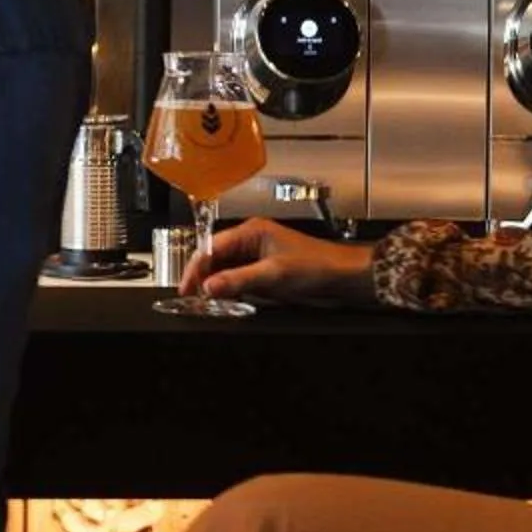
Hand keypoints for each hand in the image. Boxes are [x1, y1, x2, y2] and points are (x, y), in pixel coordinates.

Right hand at [187, 216, 379, 306]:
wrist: (345, 275)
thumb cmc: (318, 265)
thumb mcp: (273, 274)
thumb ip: (238, 280)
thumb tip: (209, 286)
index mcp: (251, 231)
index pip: (211, 247)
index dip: (196, 268)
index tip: (187, 287)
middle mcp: (252, 239)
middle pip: (216, 258)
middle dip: (203, 277)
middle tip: (193, 297)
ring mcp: (258, 254)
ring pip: (226, 269)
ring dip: (217, 284)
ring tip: (208, 300)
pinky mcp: (265, 268)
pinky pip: (239, 277)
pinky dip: (231, 288)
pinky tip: (228, 298)